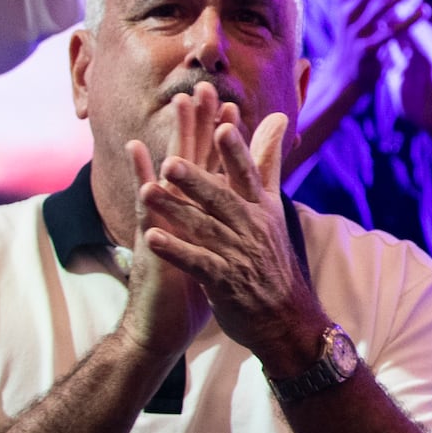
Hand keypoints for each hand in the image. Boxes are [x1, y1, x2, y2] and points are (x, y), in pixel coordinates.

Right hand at [116, 87, 229, 364]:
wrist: (163, 326)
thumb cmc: (191, 287)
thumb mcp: (217, 251)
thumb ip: (226, 226)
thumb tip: (240, 213)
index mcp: (199, 214)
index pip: (212, 169)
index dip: (222, 140)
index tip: (235, 105)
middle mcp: (179, 211)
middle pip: (190, 159)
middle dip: (197, 125)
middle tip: (202, 86)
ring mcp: (162, 221)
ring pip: (170, 172)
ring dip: (175, 136)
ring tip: (179, 103)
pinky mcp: (150, 238)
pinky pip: (145, 203)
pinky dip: (142, 176)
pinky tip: (137, 152)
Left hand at [138, 112, 327, 378]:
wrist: (284, 315)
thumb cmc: (271, 256)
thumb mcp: (272, 205)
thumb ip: (269, 161)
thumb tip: (279, 118)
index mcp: (263, 208)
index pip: (249, 175)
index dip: (236, 153)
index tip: (221, 128)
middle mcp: (253, 228)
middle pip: (222, 200)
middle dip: (196, 181)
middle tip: (170, 163)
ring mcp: (239, 255)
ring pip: (204, 228)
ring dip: (175, 211)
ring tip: (147, 194)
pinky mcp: (224, 282)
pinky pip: (197, 263)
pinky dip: (175, 250)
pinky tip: (151, 238)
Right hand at [312, 0, 425, 114]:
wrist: (343, 75)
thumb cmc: (351, 37)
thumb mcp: (347, 13)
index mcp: (341, 4)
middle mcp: (347, 14)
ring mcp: (357, 31)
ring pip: (384, 7)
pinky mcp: (369, 48)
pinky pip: (393, 31)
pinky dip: (410, 20)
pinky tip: (426, 10)